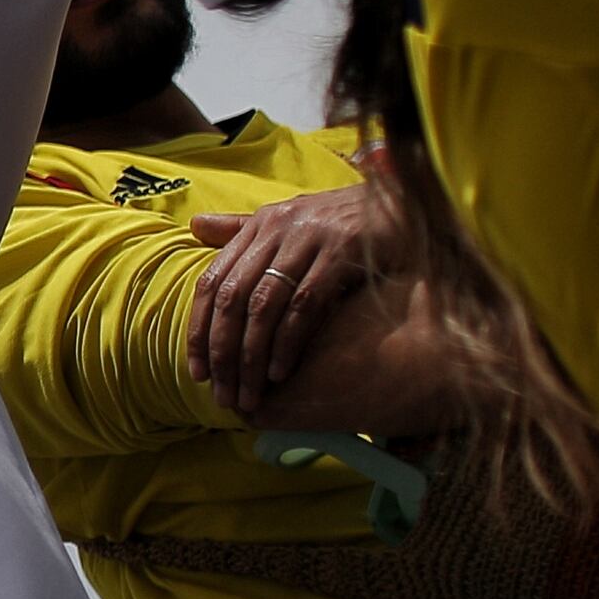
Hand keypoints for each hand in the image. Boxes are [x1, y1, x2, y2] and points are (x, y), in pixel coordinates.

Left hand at [185, 185, 385, 413]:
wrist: (403, 204)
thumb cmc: (343, 219)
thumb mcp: (291, 221)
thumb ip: (243, 229)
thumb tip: (195, 225)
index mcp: (259, 224)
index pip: (212, 282)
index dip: (200, 330)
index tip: (196, 373)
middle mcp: (277, 228)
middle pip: (234, 299)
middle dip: (223, 352)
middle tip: (223, 395)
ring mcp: (309, 238)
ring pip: (264, 306)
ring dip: (252, 356)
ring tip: (249, 393)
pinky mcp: (342, 251)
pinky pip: (304, 305)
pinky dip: (288, 342)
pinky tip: (281, 372)